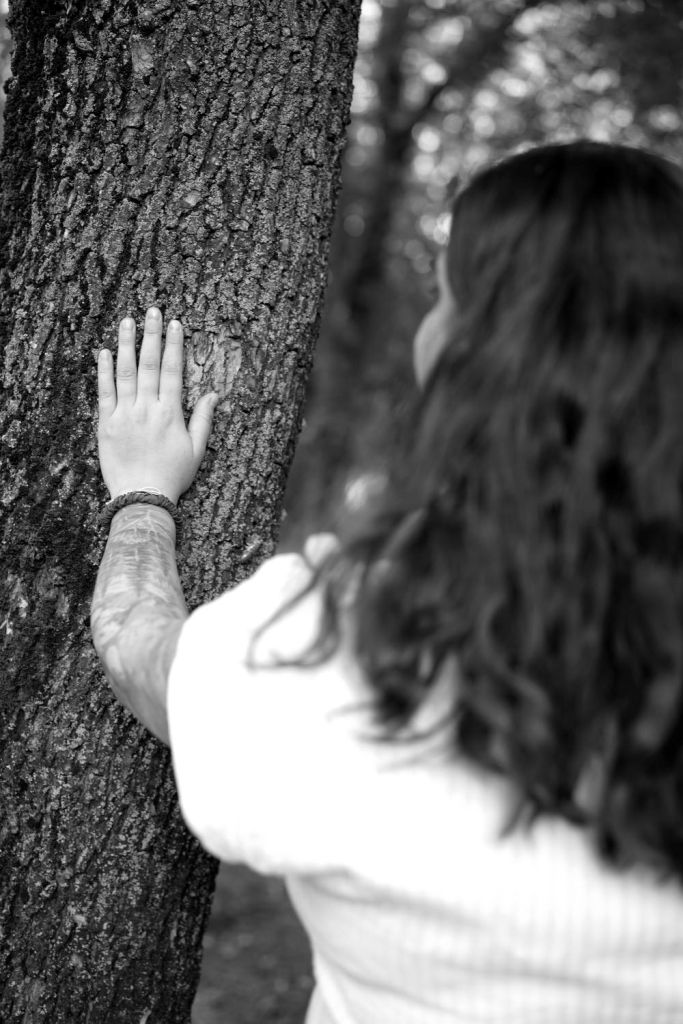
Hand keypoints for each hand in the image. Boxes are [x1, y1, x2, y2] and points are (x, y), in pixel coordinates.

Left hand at [97, 307, 217, 502]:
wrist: (142, 497)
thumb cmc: (172, 476)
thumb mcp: (196, 450)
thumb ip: (203, 419)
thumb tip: (213, 394)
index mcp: (171, 413)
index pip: (172, 370)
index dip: (174, 345)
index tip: (175, 324)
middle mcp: (147, 408)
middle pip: (149, 364)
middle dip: (152, 335)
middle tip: (152, 311)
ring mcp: (125, 414)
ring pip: (125, 372)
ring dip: (126, 344)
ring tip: (127, 321)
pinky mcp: (106, 424)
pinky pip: (104, 392)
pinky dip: (104, 371)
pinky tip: (104, 352)